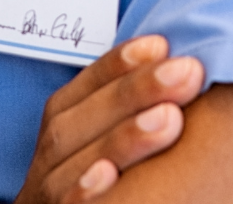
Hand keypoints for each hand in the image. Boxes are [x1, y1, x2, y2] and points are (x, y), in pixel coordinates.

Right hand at [14, 35, 205, 203]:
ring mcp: (45, 194)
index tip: (160, 44)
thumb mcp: (106, 142)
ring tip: (170, 117)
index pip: (84, 89)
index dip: (117, 64)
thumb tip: (186, 71)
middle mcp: (47, 160)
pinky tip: (108, 175)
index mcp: (61, 129)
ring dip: (122, 138)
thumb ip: (131, 111)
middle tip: (187, 73)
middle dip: (134, 92)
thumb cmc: (104, 183)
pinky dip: (83, 192)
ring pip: (73, 162)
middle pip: (78, 120)